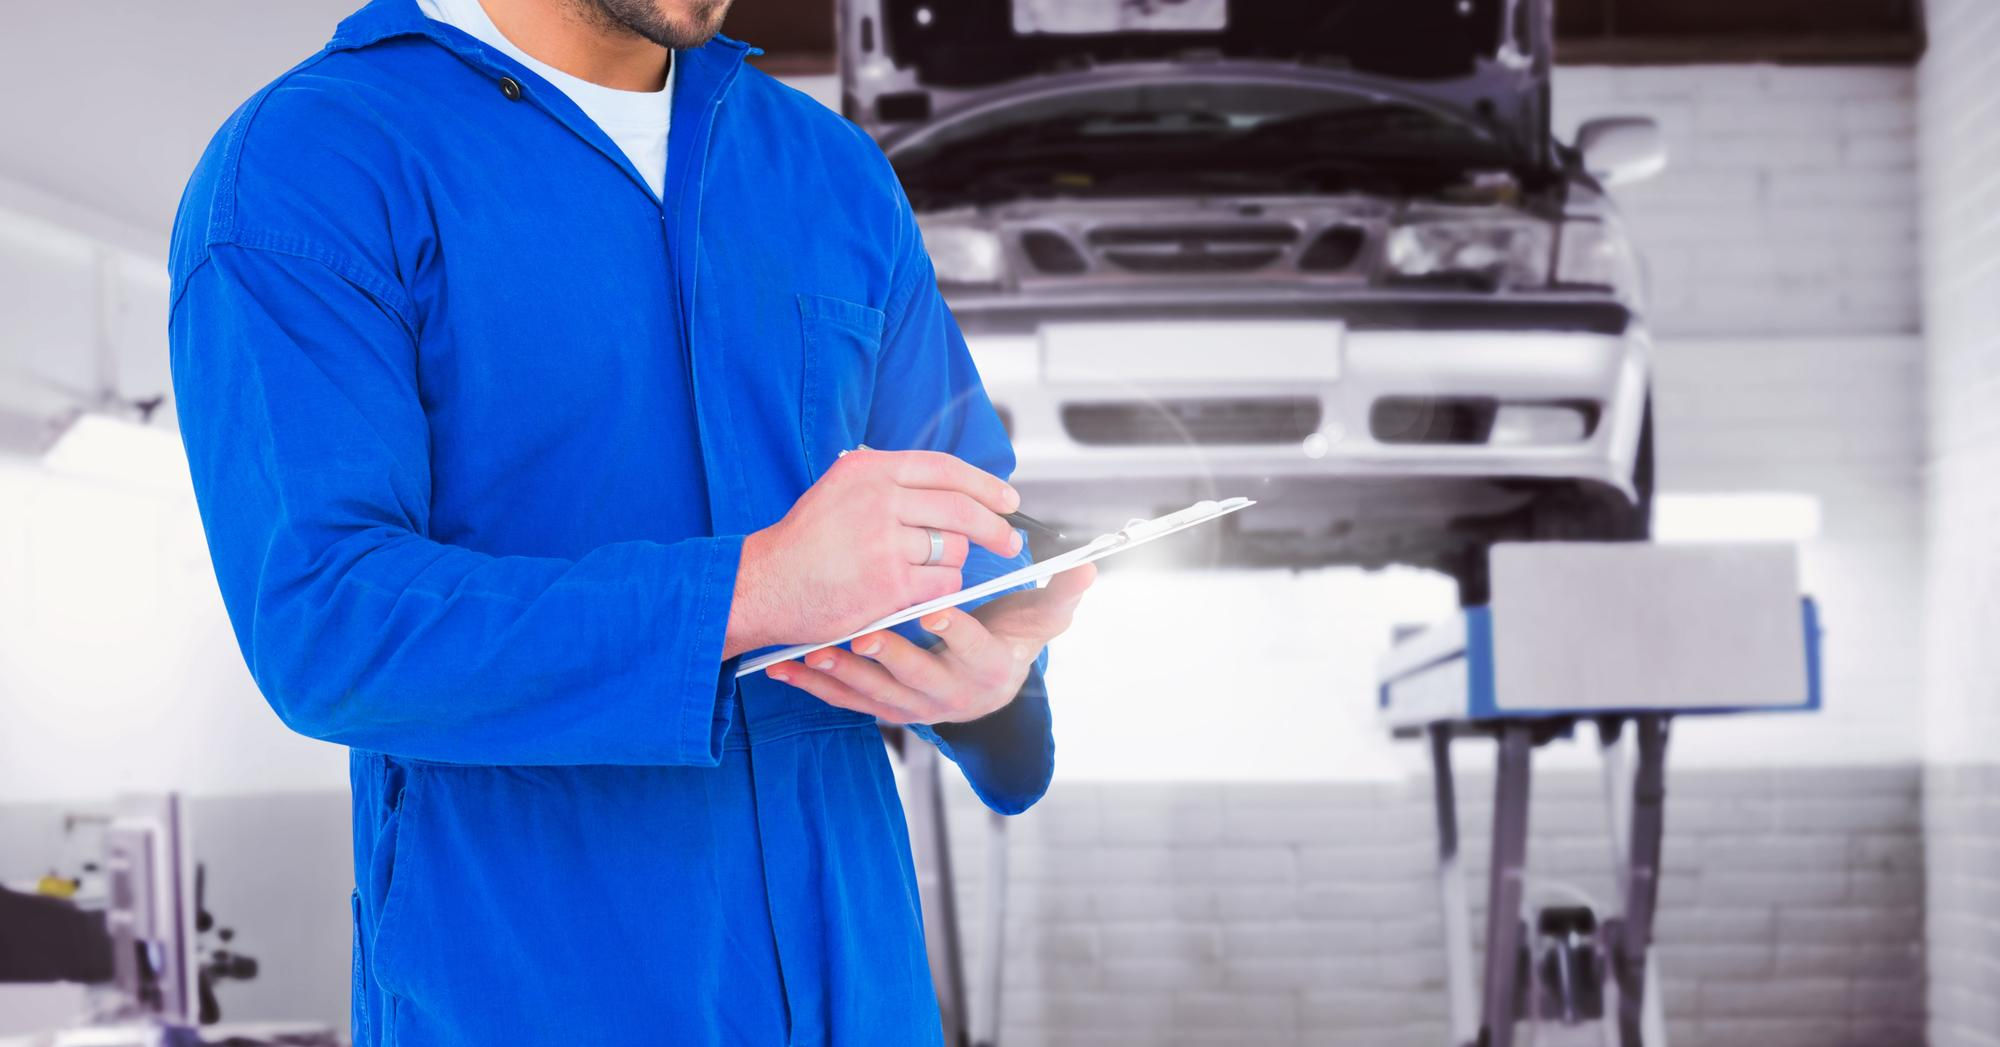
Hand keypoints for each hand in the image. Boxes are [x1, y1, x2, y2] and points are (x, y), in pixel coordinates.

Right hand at [722, 449, 1021, 657]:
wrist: (766, 585)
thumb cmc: (804, 542)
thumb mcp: (839, 489)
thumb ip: (888, 480)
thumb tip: (949, 486)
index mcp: (869, 470)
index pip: (945, 469)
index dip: (984, 484)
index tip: (1007, 499)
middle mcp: (879, 500)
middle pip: (961, 509)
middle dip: (995, 527)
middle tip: (1009, 540)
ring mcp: (886, 543)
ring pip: (954, 550)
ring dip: (953, 563)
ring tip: (929, 571)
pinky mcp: (890, 585)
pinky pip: (943, 584)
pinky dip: (942, 590)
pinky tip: (922, 592)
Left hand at [763, 563, 1095, 723]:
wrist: (986, 687)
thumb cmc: (1008, 640)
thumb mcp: (1038, 622)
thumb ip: (1059, 595)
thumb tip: (1088, 567)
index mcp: (989, 670)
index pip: (974, 648)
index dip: (956, 629)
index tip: (936, 607)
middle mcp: (951, 697)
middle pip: (917, 678)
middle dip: (889, 658)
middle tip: (863, 635)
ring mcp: (914, 708)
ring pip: (875, 695)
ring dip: (842, 674)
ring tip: (815, 650)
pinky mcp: (883, 710)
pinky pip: (845, 702)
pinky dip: (815, 686)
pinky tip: (785, 666)